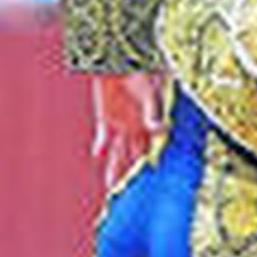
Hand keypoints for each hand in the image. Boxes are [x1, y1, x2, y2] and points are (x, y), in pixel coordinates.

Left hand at [91, 72, 166, 190]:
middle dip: (133, 176)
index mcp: (150, 128)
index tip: (153, 182)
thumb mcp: (150, 92)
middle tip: (132, 196)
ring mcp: (121, 126)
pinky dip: (99, 146)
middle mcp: (137, 131)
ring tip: (111, 186)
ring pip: (119, 154)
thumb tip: (159, 130)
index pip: (152, 152)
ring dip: (115, 169)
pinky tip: (96, 154)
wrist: (120, 60)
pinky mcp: (106, 119)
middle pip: (135, 159)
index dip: (152, 167)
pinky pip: (103, 138)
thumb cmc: (142, 73)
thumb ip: (153, 112)